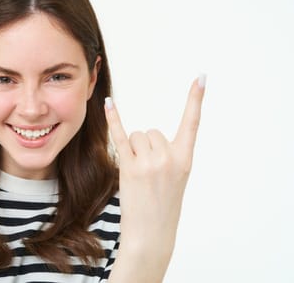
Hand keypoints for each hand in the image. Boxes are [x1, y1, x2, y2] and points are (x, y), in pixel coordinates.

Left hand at [105, 75, 205, 279]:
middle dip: (146, 146)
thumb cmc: (163, 206)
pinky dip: (114, 118)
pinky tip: (108, 103)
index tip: (201, 77)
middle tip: (148, 172)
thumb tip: (147, 136)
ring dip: (134, 149)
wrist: (152, 233)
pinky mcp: (130, 167)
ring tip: (138, 174)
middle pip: (152, 131)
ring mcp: (150, 162)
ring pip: (138, 135)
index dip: (196, 99)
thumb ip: (169, 156)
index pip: (192, 123)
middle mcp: (170, 158)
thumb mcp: (176, 179)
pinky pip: (120, 136)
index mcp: (185, 159)